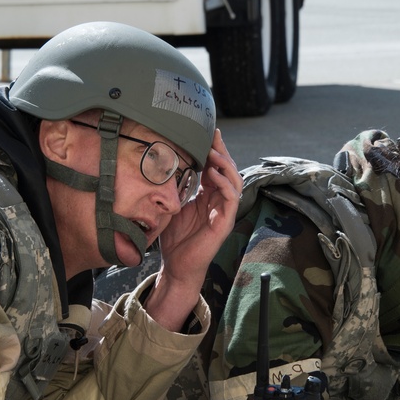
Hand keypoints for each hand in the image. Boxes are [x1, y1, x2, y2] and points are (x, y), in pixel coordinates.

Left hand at [146, 129, 242, 330]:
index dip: (214, 150)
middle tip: (213, 136)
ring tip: (214, 153)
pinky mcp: (224, 223)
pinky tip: (212, 175)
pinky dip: (225, 184)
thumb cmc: (175, 240)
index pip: (215, 168)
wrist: (176, 266)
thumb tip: (164, 165)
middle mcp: (219, 201)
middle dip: (222, 151)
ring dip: (226, 165)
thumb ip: (174, 188)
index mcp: (208, 196)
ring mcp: (223, 212)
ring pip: (235, 181)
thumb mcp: (171, 207)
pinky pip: (231, 199)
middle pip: (228, 170)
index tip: (207, 133)